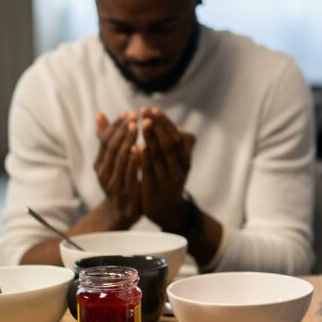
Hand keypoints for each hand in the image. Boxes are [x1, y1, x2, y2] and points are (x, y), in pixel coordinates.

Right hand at [94, 112, 141, 226]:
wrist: (121, 213)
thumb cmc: (119, 182)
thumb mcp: (112, 162)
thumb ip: (107, 140)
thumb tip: (100, 114)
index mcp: (99, 165)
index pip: (105, 141)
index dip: (115, 126)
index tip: (127, 113)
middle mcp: (103, 174)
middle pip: (112, 148)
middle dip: (123, 131)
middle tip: (134, 117)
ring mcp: (113, 184)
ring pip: (119, 159)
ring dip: (128, 141)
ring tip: (137, 127)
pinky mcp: (125, 193)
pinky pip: (129, 174)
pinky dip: (134, 160)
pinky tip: (141, 147)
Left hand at [139, 107, 195, 230]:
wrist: (169, 212)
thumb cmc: (171, 183)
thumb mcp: (180, 166)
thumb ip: (181, 149)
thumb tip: (181, 129)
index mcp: (185, 161)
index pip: (176, 138)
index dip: (165, 123)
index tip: (154, 110)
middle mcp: (179, 170)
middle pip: (168, 144)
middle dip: (157, 126)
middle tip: (145, 110)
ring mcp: (167, 180)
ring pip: (159, 155)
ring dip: (150, 137)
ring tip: (141, 122)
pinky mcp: (155, 189)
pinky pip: (148, 170)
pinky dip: (143, 157)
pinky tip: (136, 145)